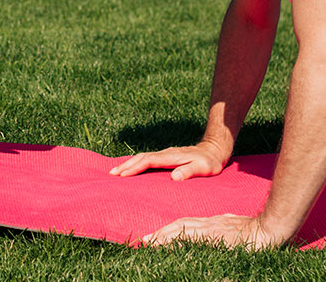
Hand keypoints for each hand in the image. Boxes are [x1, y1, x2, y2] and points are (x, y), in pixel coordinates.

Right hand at [109, 141, 226, 179]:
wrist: (214, 149)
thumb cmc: (209, 162)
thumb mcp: (204, 168)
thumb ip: (189, 171)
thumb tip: (174, 177)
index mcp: (171, 157)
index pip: (149, 161)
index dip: (135, 167)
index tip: (123, 175)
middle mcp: (165, 153)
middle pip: (141, 157)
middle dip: (126, 165)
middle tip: (111, 174)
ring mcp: (164, 154)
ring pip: (142, 157)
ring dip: (129, 164)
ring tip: (116, 172)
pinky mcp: (165, 156)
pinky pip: (147, 159)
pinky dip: (136, 163)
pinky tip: (131, 168)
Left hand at [141, 214, 287, 248]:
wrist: (269, 228)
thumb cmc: (257, 229)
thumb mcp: (236, 225)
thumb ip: (225, 225)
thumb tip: (221, 227)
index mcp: (213, 223)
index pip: (187, 225)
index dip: (170, 230)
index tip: (156, 236)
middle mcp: (209, 224)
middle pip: (180, 226)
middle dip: (161, 233)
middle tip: (144, 241)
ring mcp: (212, 229)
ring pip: (181, 230)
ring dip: (163, 237)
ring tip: (148, 243)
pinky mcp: (215, 235)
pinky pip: (192, 237)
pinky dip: (177, 240)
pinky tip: (168, 244)